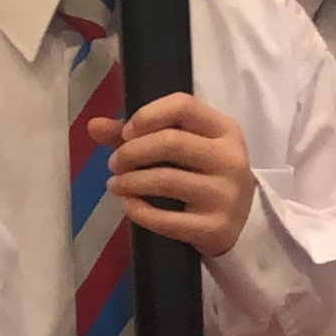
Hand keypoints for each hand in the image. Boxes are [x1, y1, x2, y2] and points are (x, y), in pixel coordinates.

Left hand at [93, 93, 256, 258]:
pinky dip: (139, 211)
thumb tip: (93, 126)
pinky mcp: (215, 228)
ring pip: (166, 180)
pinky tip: (129, 205)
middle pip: (171, 142)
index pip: (183, 106)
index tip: (126, 133)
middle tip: (114, 164)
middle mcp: (230, 159)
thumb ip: (137, 134)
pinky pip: (167, 219)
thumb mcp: (183, 148)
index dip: (147, 115)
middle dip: (131, 152)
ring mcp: (225, 195)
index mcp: (224, 130)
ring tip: (115, 185)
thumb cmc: (204, 175)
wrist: (242, 224)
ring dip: (129, 181)